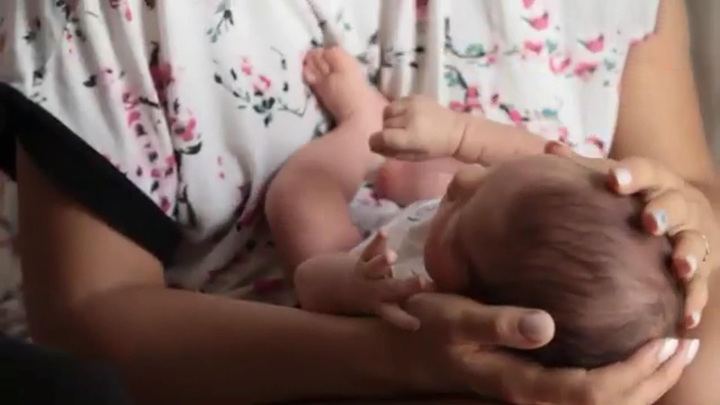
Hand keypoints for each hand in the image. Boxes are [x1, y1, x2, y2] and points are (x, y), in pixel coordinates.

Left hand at [349, 230, 434, 330]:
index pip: (395, 315)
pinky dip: (378, 240)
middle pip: (393, 289)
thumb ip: (412, 303)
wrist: (343, 286)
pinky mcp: (363, 258)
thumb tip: (449, 304)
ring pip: (376, 268)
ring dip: (383, 262)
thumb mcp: (391, 306)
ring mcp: (368, 274)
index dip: (404, 320)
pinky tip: (384, 232)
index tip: (416, 324)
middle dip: (408, 286)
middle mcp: (376, 290)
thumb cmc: (378, 298)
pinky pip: (370, 248)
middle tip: (423, 282)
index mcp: (384, 305)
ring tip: (391, 257)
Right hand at [369, 95, 468, 160]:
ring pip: (387, 112)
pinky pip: (396, 103)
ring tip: (399, 125)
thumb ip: (392, 152)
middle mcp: (410, 117)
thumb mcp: (414, 156)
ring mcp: (412, 104)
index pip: (382, 137)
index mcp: (411, 136)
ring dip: (389, 120)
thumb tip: (374, 146)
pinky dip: (396, 111)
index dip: (375, 142)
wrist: (457, 131)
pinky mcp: (415, 96)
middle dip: (386, 132)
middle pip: (384, 125)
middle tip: (395, 137)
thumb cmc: (436, 148)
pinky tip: (405, 116)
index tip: (376, 144)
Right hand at [404, 293, 698, 404]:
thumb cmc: (430, 328)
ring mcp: (535, 392)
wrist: (410, 349)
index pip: (589, 392)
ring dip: (644, 382)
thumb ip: (498, 322)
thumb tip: (547, 326)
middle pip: (607, 404)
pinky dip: (622, 377)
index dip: (632, 373)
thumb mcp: (456, 319)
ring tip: (675, 353)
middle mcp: (533, 395)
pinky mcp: (535, 381)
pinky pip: (589, 389)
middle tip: (688, 344)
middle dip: (653, 380)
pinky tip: (634, 355)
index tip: (664, 341)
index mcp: (519, 384)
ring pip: (603, 402)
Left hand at [546, 141, 719, 328]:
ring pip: (694, 243)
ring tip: (680, 268)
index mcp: (654, 181)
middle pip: (675, 204)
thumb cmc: (634, 197)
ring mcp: (692, 236)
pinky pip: (699, 287)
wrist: (683, 217)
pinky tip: (684, 320)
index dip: (632, 174)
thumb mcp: (615, 179)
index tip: (615, 181)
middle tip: (650, 222)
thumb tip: (550, 148)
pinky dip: (693, 302)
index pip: (646, 171)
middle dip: (665, 211)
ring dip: (688, 255)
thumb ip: (584, 168)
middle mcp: (678, 205)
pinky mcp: (700, 269)